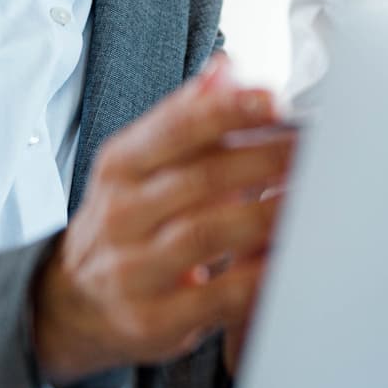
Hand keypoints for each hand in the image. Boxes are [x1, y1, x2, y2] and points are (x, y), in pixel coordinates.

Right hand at [32, 55, 294, 384]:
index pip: (173, 129)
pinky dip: (261, 275)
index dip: (225, 111)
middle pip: (201, 178)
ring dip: (268, 213)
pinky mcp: (155, 319)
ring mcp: (134, 270)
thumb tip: (228, 68)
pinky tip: (294, 256)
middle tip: (317, 148)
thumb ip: (187, 116)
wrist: (70, 303)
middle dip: (267, 159)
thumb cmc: (127, 220)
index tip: (274, 97)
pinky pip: (219, 295)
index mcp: (121, 166)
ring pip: (208, 233)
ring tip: (316, 196)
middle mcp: (121, 214)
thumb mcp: (141, 162)